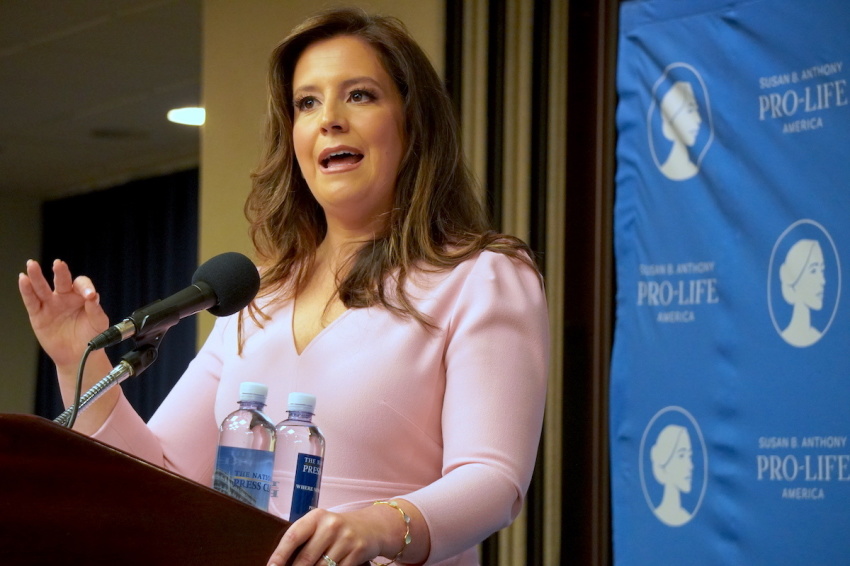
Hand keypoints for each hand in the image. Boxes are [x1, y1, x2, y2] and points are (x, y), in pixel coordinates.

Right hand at [18, 259, 108, 369]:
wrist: (78, 355)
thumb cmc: (90, 336)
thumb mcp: (98, 323)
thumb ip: (96, 310)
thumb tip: (94, 296)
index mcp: (80, 296)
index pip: (81, 285)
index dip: (85, 287)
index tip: (89, 296)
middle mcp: (64, 297)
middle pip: (61, 281)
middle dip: (60, 272)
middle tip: (59, 264)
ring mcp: (50, 305)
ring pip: (42, 288)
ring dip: (36, 276)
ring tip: (32, 265)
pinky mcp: (38, 315)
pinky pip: (31, 301)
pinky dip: (26, 290)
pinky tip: (23, 279)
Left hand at [267, 508, 381, 565]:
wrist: (371, 527)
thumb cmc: (336, 530)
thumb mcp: (320, 526)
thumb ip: (303, 540)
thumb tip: (281, 563)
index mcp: (316, 517)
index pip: (293, 536)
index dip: (279, 555)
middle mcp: (331, 526)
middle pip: (306, 558)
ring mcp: (346, 539)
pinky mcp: (357, 552)